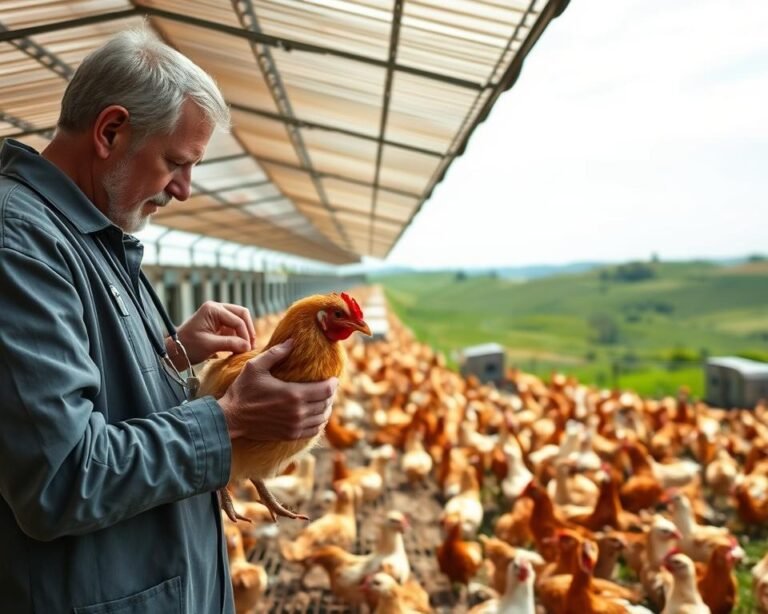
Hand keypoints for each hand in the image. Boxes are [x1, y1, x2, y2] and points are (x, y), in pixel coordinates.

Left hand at [171, 301, 255, 366]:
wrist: (175, 352)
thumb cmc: (188, 346)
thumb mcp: (209, 345)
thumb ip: (229, 343)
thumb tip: (248, 346)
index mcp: (212, 309)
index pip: (237, 319)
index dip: (245, 334)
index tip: (248, 349)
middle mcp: (217, 308)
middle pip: (242, 314)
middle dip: (248, 330)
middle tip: (251, 346)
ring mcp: (218, 316)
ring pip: (240, 320)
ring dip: (245, 333)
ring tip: (246, 348)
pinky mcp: (219, 324)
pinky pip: (235, 327)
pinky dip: (239, 336)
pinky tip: (240, 347)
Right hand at [218, 339, 337, 441]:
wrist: (231, 418)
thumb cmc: (242, 390)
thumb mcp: (256, 367)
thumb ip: (276, 353)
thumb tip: (292, 341)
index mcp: (293, 394)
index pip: (325, 390)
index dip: (333, 383)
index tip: (333, 378)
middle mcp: (298, 412)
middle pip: (326, 403)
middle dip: (330, 394)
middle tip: (328, 387)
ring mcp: (295, 426)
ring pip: (322, 418)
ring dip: (326, 408)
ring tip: (324, 400)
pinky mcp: (290, 435)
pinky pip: (313, 430)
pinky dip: (319, 422)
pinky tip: (317, 415)